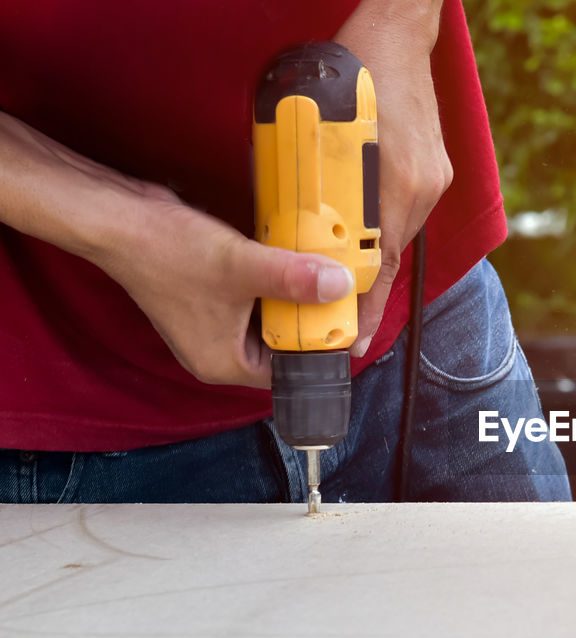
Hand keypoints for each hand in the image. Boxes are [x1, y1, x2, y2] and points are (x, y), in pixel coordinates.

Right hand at [0, 112, 354, 389]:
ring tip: (325, 279)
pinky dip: (274, 286)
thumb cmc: (167, 252)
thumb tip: (339, 286)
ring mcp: (213, 325)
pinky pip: (256, 300)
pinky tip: (294, 264)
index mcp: (225, 363)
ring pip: (271, 321)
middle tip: (343, 298)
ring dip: (294, 301)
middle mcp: (219, 352)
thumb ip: (293, 279)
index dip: (321, 350)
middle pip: (283, 347)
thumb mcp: (241, 266)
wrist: (119, 220)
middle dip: (311, 322)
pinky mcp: (211, 299)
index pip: (290, 372)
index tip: (348, 325)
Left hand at [335, 0, 451, 356]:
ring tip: (344, 264)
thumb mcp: (313, 128)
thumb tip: (287, 226)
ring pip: (397, 231)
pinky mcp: (435, 166)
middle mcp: (422, 185)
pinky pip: (406, 207)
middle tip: (341, 319)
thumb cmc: (350, 70)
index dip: (365, 309)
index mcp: (395, 183)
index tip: (354, 343)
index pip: (382, 263)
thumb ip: (307, 181)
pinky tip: (364, 217)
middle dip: (364, 287)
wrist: (396, 30)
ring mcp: (433, 175)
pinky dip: (383, 219)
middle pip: (391, 253)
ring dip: (369, 248)